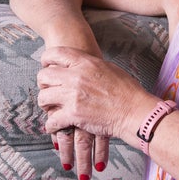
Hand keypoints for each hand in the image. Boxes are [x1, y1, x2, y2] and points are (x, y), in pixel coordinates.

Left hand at [37, 46, 150, 179]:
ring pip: (43, 97)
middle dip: (43, 84)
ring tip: (51, 108)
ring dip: (45, 104)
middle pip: (44, 75)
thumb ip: (92, 65)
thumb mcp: (109, 69)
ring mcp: (72, 96)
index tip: (45, 65)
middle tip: (47, 89)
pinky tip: (54, 125)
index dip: (46, 60)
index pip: (55, 53)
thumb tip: (83, 65)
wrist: (136, 112)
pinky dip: (51, 125)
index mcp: (85, 62)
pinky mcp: (73, 115)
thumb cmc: (128, 92)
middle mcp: (75, 77)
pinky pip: (51, 120)